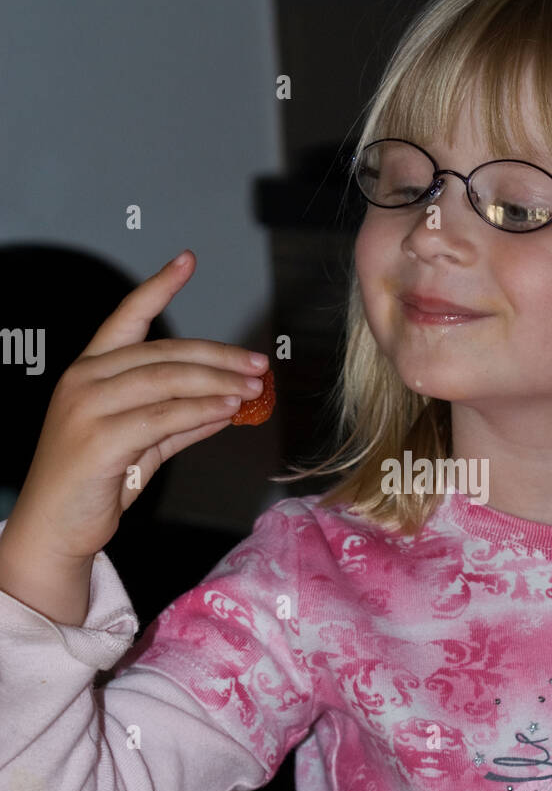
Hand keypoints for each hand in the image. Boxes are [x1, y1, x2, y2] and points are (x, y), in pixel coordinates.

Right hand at [7, 250, 268, 562]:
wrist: (55, 529)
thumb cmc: (93, 484)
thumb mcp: (142, 444)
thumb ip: (180, 421)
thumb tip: (226, 406)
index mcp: (89, 372)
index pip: (126, 317)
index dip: (157, 287)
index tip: (186, 261)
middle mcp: (84, 381)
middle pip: (163, 354)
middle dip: (217, 357)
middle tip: (257, 363)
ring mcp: (88, 407)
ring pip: (166, 381)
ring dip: (217, 383)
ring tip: (252, 388)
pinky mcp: (99, 439)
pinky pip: (162, 417)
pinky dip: (200, 411)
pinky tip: (227, 410)